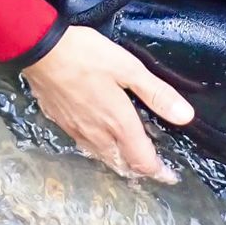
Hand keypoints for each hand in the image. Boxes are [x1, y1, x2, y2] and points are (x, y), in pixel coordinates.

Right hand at [19, 25, 193, 179]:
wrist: (39, 49)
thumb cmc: (86, 56)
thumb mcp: (128, 68)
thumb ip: (156, 93)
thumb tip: (186, 116)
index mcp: (118, 123)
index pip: (142, 161)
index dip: (158, 172)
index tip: (169, 175)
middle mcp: (97, 134)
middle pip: (121, 165)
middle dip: (138, 169)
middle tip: (151, 167)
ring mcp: (76, 130)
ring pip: (101, 157)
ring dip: (118, 161)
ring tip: (127, 156)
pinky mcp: (59, 121)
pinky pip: (83, 144)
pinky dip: (97, 149)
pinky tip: (97, 137)